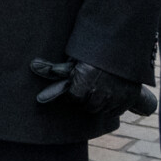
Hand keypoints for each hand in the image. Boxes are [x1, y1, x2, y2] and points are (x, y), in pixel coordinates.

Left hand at [31, 59, 156, 116]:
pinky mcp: (128, 100)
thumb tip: (33, 66)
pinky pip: (115, 112)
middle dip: (85, 99)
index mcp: (84, 83)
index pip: (73, 99)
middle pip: (87, 107)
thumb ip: (57, 68)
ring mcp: (115, 98)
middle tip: (87, 88)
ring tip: (98, 91)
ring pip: (101, 111)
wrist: (123, 48)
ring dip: (98, 104)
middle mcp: (99, 93)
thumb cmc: (94, 53)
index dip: (73, 93)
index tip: (75, 87)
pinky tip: (110, 96)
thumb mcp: (75, 59)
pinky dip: (111, 107)